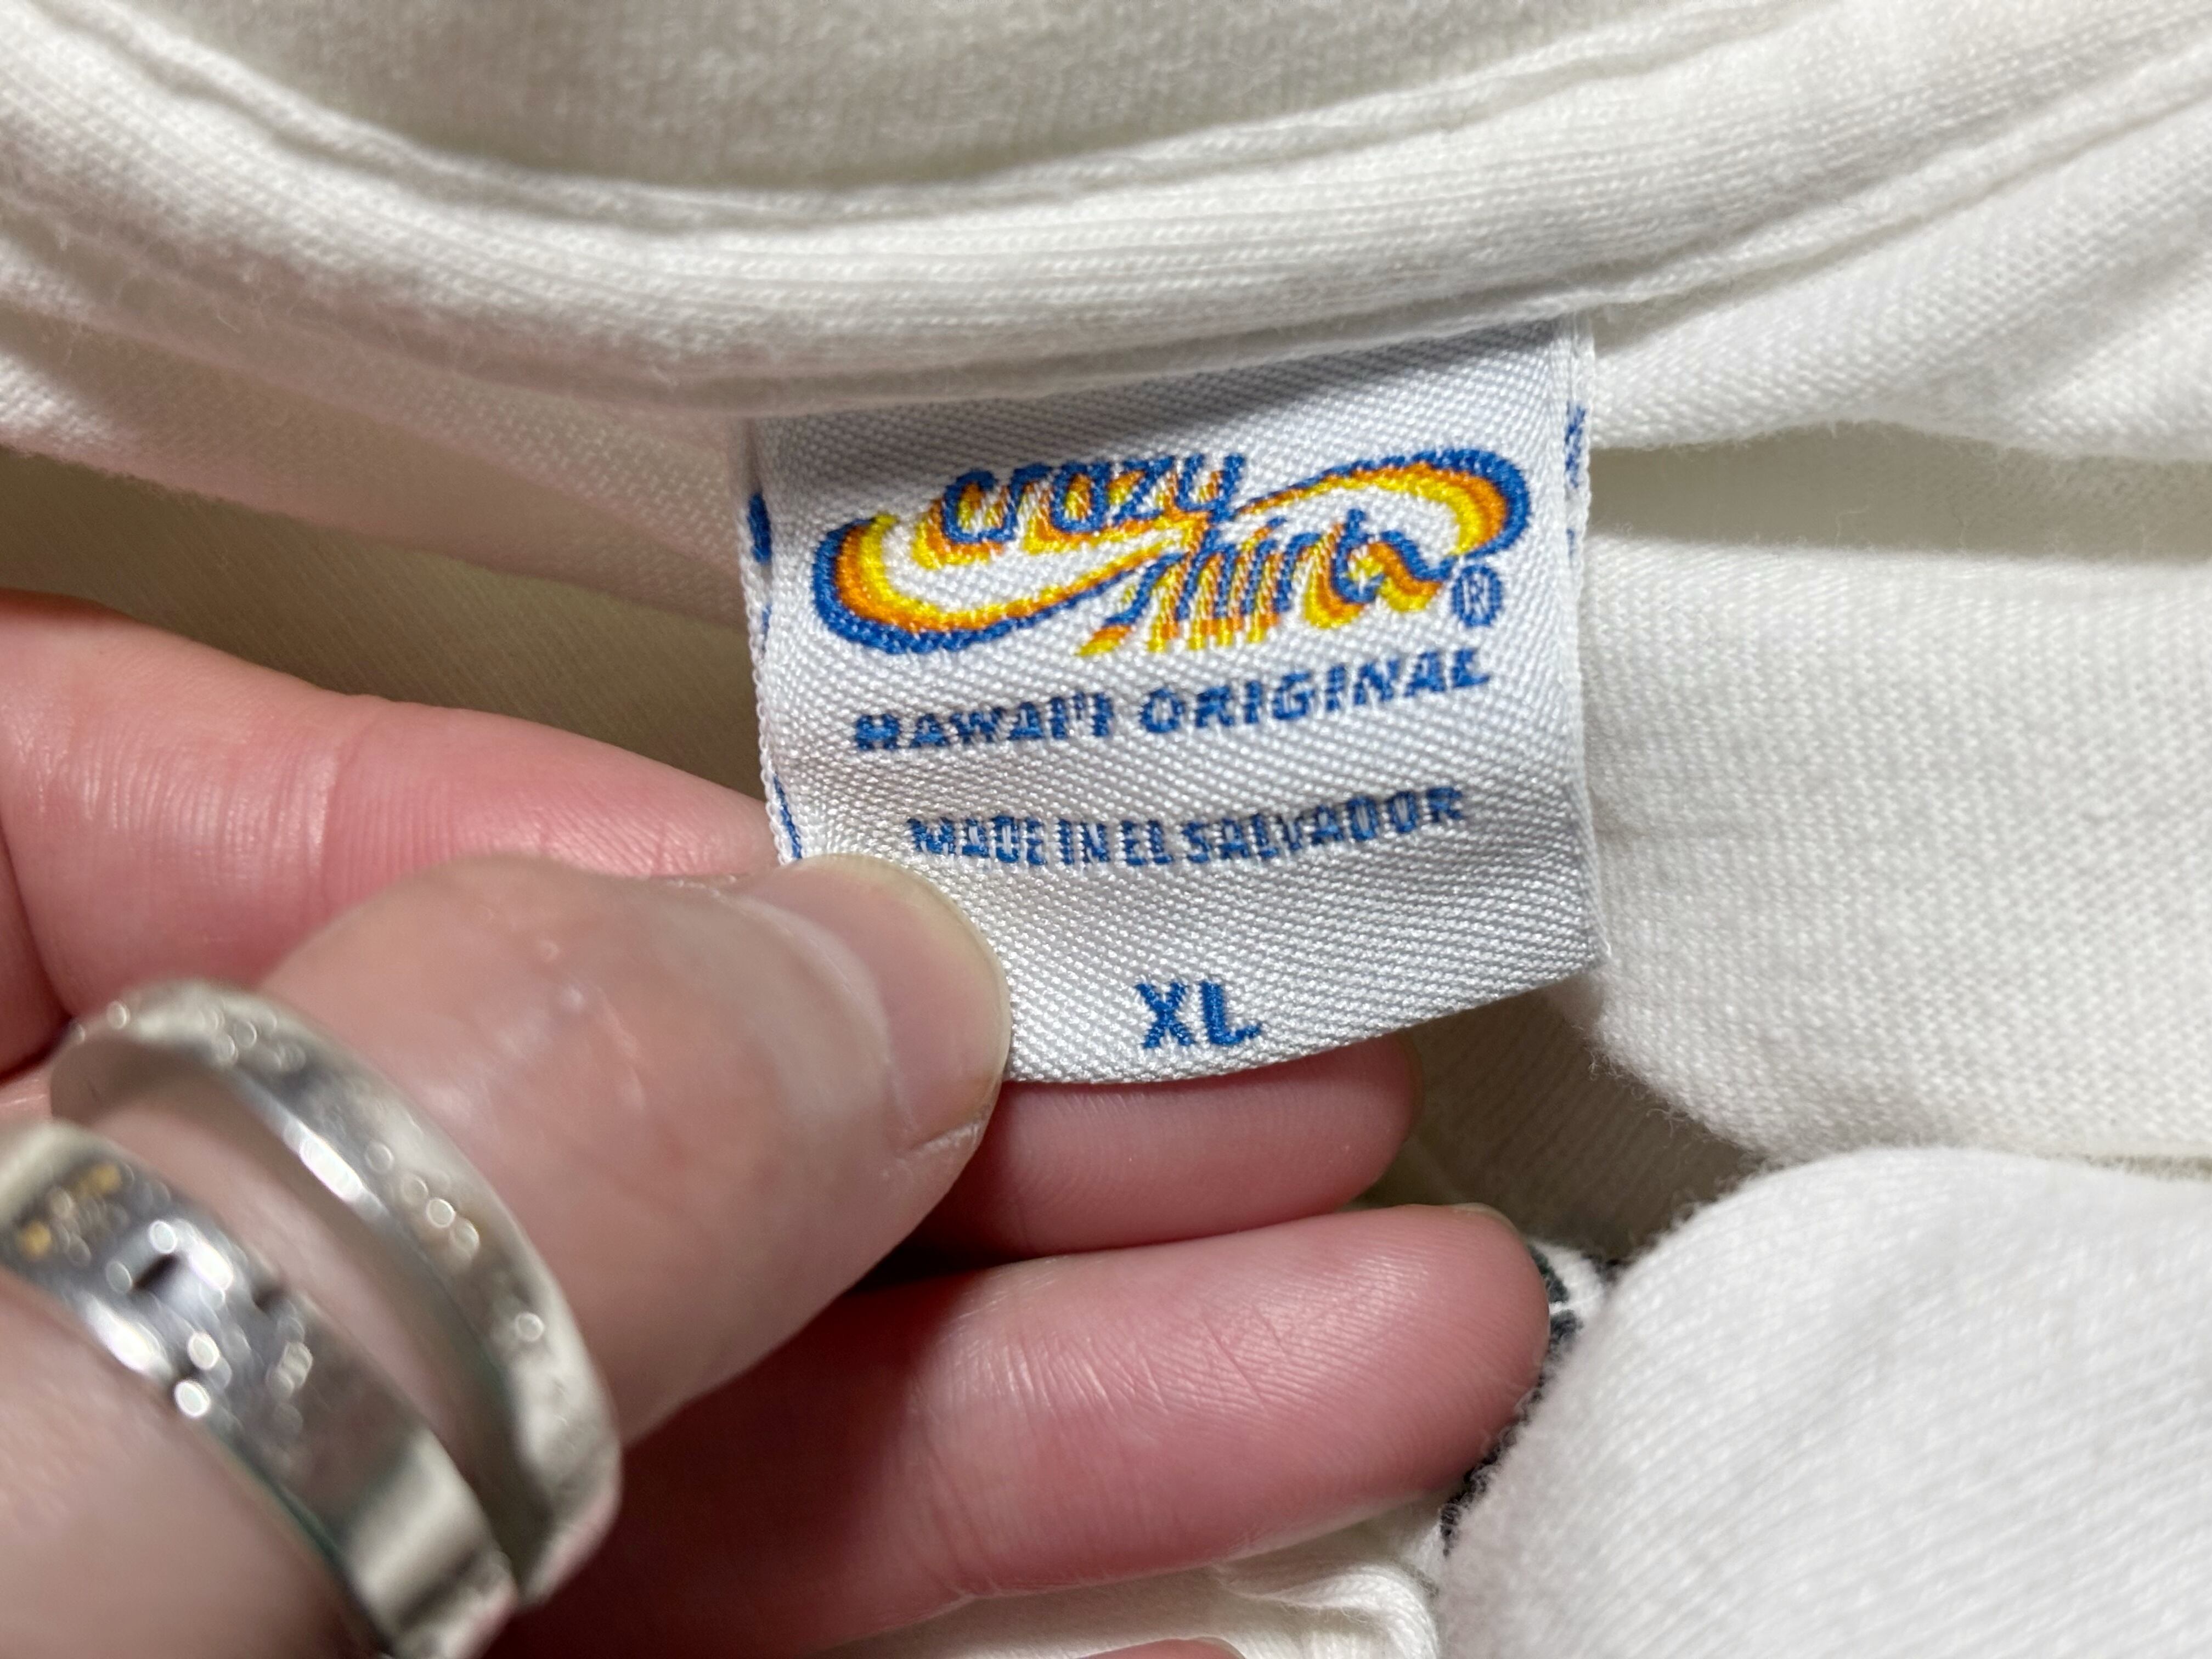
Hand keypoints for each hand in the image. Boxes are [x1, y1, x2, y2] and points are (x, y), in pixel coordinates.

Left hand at [0, 594, 1545, 1656]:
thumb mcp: (49, 1462)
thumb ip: (384, 1195)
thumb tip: (822, 981)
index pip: (268, 801)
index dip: (658, 849)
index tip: (980, 928)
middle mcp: (81, 1231)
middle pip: (552, 1094)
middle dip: (948, 1113)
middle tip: (1301, 1091)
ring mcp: (235, 1461)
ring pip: (662, 1375)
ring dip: (1038, 1362)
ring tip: (1384, 1318)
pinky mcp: (379, 1649)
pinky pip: (666, 1564)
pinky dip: (926, 1536)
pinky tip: (1177, 1475)